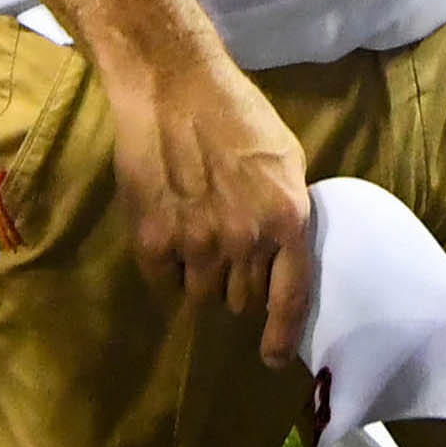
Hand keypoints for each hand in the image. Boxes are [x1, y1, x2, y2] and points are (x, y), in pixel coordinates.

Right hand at [105, 49, 316, 366]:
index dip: (282, 335)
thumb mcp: (285, 160)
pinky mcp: (154, 242)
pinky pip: (164, 283)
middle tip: (228, 251)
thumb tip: (284, 253)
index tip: (272, 357)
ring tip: (196, 234)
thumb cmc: (237, 115)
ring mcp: (198, 244)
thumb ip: (287, 211)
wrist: (172, 89)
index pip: (291, 297)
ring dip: (202, 277)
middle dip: (238, 284)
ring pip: (202, 295)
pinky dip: (168, 270)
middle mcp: (246, 240)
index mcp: (288, 219)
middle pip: (242, 300)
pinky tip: (169, 234)